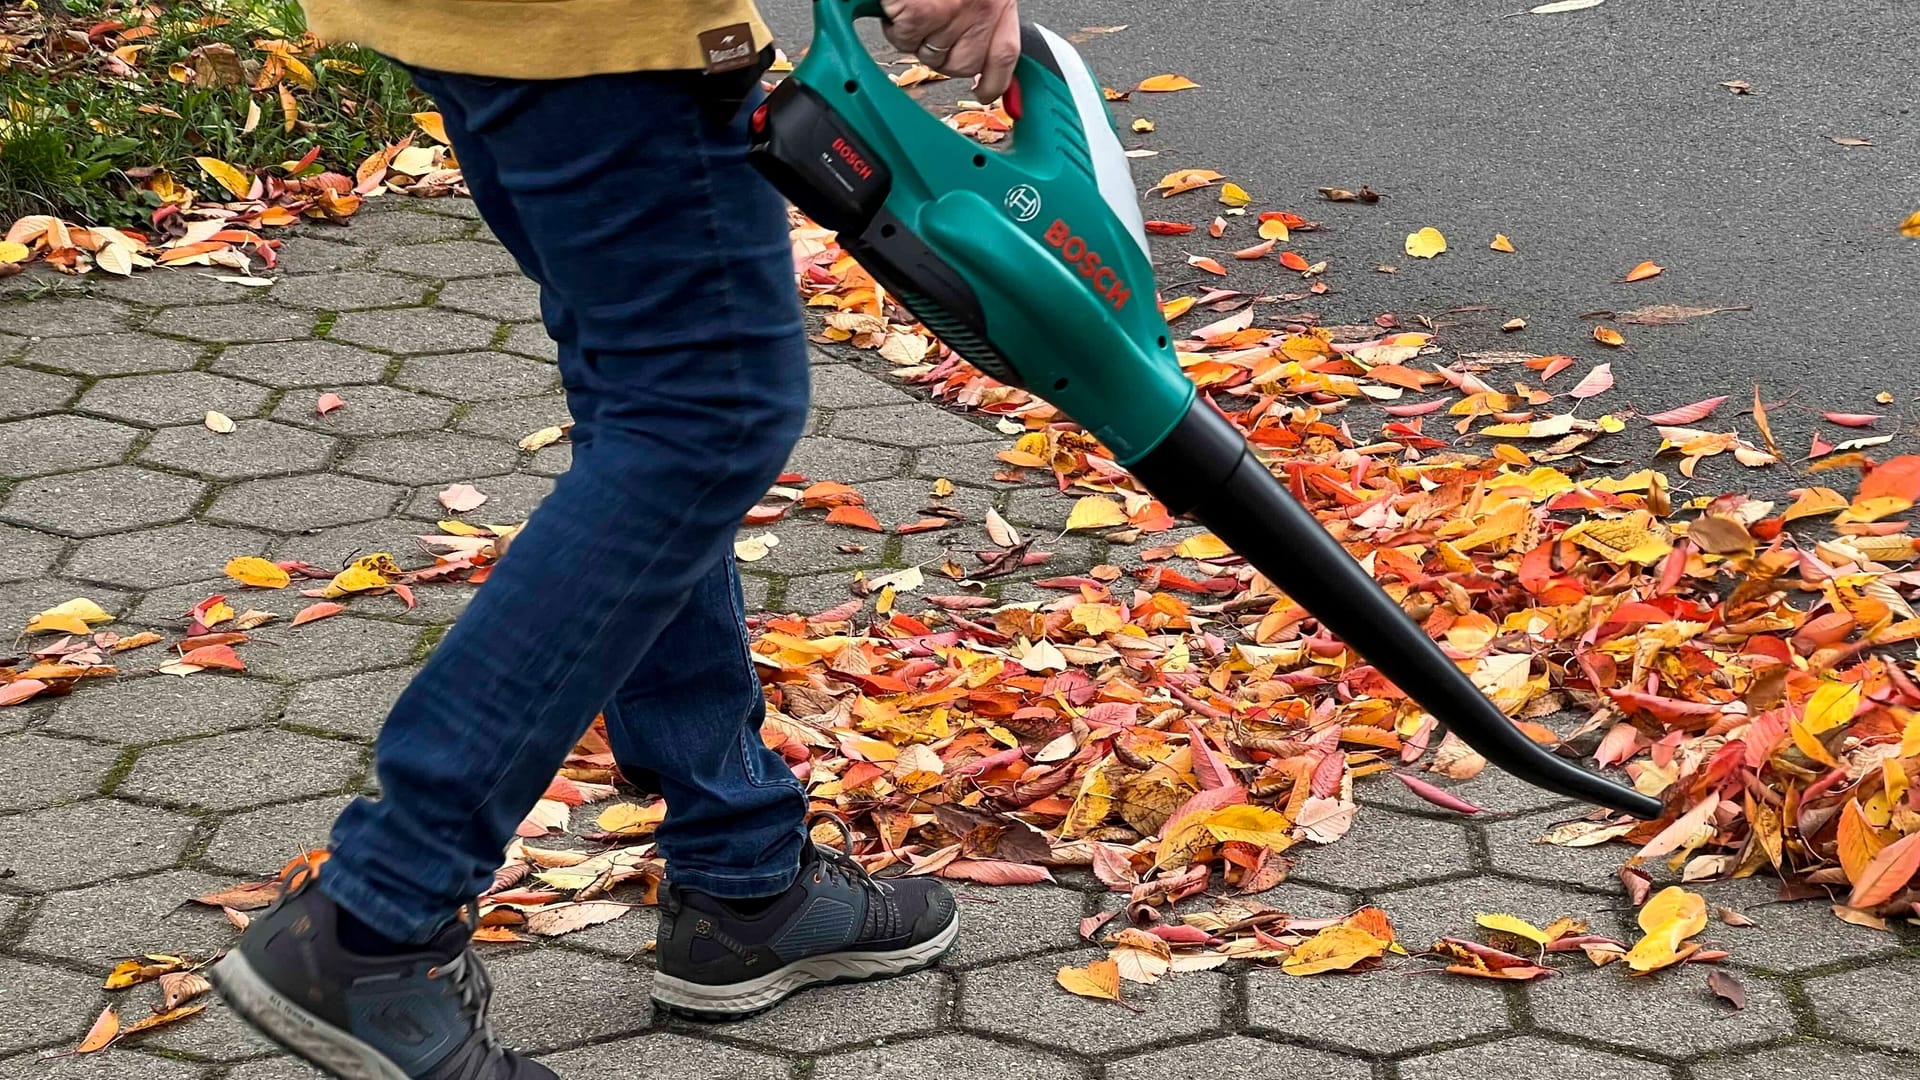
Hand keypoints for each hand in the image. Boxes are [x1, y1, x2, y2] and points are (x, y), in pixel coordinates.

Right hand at [880, 0, 1020, 102]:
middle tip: (927, 26)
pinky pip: (904, 38)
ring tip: (910, 7)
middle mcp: (981, 7)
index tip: (986, 93)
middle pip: (961, 64)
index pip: (1005, 55)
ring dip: (914, 38)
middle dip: (940, 54)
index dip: (996, 82)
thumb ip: (982, 8)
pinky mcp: (921, 12)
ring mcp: (951, 12)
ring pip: (929, 56)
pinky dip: (895, 24)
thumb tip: (985, 56)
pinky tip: (897, 3)